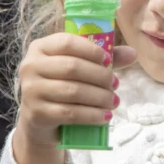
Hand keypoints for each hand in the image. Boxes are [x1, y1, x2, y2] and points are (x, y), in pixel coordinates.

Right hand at [13, 33, 135, 163]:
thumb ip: (102, 59)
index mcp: (40, 48)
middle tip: (116, 84)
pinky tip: (105, 116)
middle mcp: (30, 66)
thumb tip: (133, 53)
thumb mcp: (78, 68)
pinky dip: (92, 115)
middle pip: (72, 67)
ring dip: (100, 97)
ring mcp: (31, 90)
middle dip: (100, 76)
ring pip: (73, 91)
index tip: (108, 61)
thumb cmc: (62, 86)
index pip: (68, 42)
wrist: (39, 120)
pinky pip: (70, 113)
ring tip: (114, 101)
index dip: (92, 50)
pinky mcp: (37, 113)